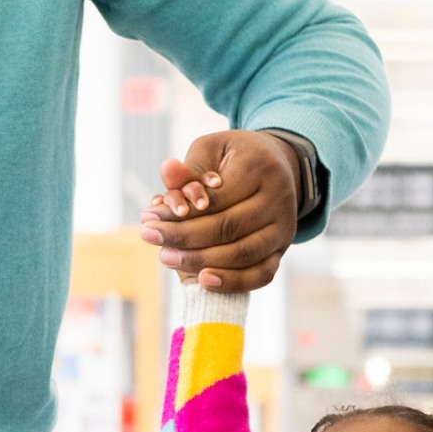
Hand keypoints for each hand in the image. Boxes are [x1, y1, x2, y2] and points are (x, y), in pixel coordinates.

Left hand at [138, 129, 303, 293]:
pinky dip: (233, 282)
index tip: (149, 216)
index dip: (182, 211)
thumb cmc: (235, 157)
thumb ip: (190, 167)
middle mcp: (278, 199)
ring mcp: (284, 227)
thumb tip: (167, 171)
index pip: (217, 198)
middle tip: (149, 236)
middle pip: (228, 227)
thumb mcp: (211, 149)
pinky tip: (204, 279)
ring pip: (243, 254)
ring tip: (166, 257)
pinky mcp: (282, 248)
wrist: (278, 166)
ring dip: (201, 260)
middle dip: (184, 236)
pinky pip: (262, 274)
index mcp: (260, 167)